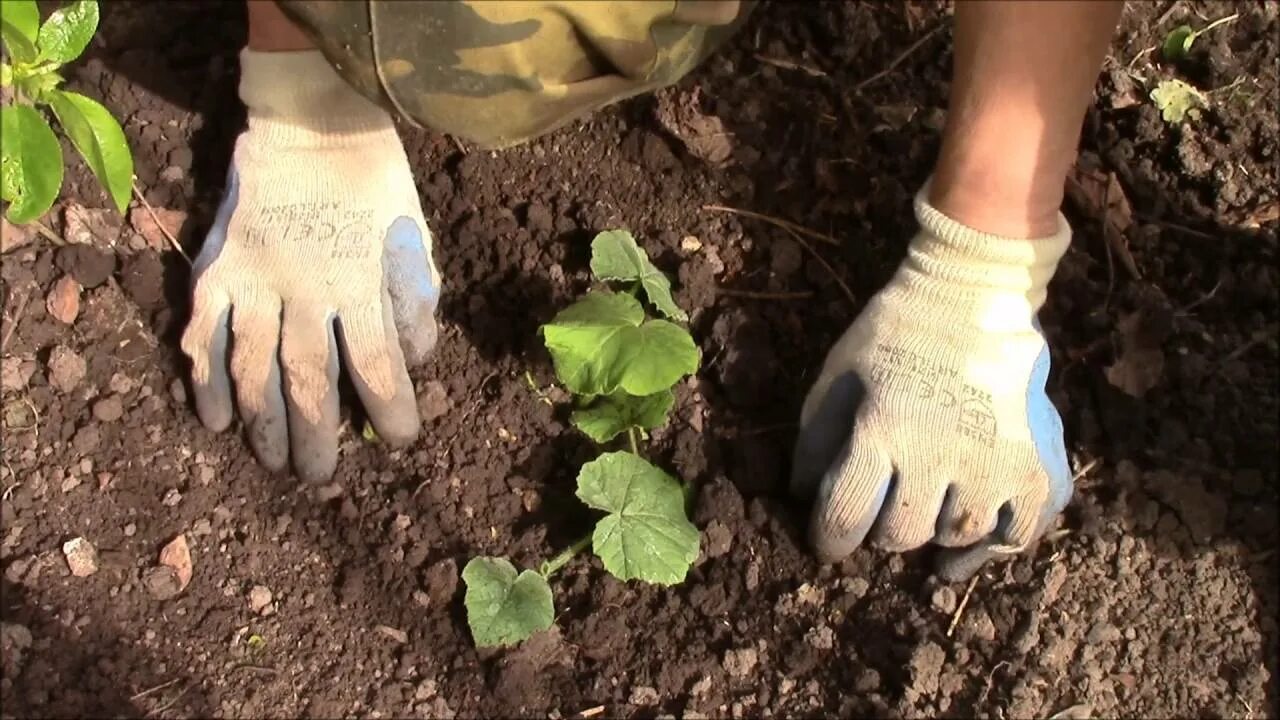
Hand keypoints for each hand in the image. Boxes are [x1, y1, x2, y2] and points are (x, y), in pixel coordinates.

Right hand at [181, 50, 439, 482]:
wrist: (311, 123)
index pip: (377, 367)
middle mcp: (305, 290)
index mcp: (361, 283)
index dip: (391, 411)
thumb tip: (416, 363)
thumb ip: (416, 302)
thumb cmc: (376, 183)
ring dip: (262, 424)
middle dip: (317, 437)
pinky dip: (207, 382)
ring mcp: (254, 281)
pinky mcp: (217, 269)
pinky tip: (214, 421)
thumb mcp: (415, 237)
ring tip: (273, 462)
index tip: (401, 441)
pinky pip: (205, 336)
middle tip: (320, 478)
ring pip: (253, 369)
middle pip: (308, 381)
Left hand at [791, 189, 1071, 580]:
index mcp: (882, 429)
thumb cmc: (894, 336)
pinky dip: (994, 545)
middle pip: (901, 534)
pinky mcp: (1038, 466)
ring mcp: (995, 464)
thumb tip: (803, 499)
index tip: (829, 541)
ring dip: (936, 530)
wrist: (973, 294)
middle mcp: (940, 454)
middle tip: (885, 508)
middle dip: (883, 528)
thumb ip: (817, 442)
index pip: (845, 516)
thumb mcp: (837, 377)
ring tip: (928, 509)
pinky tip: (972, 542)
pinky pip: (1018, 534)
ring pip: (956, 537)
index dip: (829, 539)